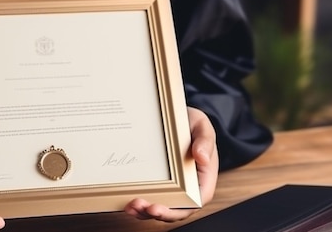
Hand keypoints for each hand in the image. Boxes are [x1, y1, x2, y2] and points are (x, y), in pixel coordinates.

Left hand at [124, 107, 217, 221]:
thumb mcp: (203, 127)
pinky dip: (139, 203)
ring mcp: (173, 188)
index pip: (193, 203)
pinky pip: (151, 197)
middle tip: (138, 205)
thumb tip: (202, 158)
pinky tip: (126, 202)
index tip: (158, 208)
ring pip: (161, 208)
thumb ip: (205, 141)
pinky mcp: (160, 183)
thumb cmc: (194, 125)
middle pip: (174, 210)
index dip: (175, 210)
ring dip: (144, 212)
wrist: (181, 118)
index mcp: (203, 179)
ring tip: (130, 206)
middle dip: (155, 213)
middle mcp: (188, 188)